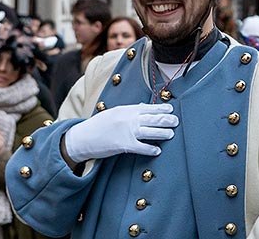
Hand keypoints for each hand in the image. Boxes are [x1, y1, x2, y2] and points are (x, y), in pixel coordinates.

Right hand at [64, 103, 178, 161]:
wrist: (82, 137)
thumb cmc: (98, 125)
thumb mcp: (114, 113)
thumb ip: (130, 110)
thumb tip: (144, 106)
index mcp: (126, 109)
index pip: (149, 107)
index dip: (162, 108)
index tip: (171, 109)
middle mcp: (128, 119)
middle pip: (153, 118)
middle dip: (166, 119)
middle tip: (176, 121)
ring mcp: (126, 131)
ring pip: (150, 131)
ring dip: (162, 133)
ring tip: (171, 134)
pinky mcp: (123, 145)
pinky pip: (141, 147)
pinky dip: (150, 149)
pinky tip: (157, 150)